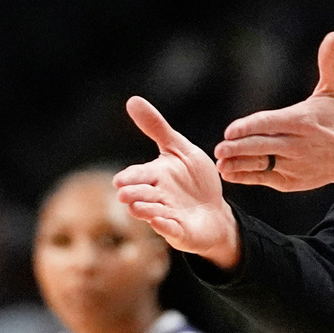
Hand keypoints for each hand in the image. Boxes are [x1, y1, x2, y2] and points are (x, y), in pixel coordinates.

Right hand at [114, 96, 240, 269]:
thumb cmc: (193, 179)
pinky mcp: (180, 232)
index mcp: (155, 176)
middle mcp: (157, 197)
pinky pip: (172, 230)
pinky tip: (161, 222)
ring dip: (145, 211)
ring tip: (137, 208)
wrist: (214, 210)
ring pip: (153, 213)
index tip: (120, 179)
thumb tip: (132, 100)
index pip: (139, 175)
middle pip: (142, 195)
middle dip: (134, 194)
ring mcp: (167, 216)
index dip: (131, 177)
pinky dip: (166, 227)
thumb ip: (157, 128)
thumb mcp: (179, 149)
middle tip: (125, 194)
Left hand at [215, 32, 333, 191]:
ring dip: (239, 165)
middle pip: (262, 146)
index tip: (230, 129)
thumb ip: (329, 62)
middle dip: (239, 147)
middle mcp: (297, 144)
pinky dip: (247, 177)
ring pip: (261, 165)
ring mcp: (295, 165)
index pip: (270, 123)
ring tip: (221, 163)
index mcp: (302, 121)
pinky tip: (231, 172)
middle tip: (219, 148)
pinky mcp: (292, 181)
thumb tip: (332, 36)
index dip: (249, 127)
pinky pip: (265, 179)